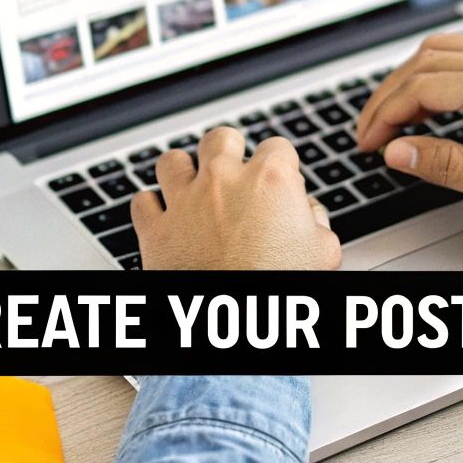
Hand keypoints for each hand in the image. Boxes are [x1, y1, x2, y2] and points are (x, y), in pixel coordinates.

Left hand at [133, 128, 342, 269]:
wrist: (236, 323)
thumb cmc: (280, 286)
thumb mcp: (321, 253)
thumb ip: (316, 222)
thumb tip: (310, 214)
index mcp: (269, 181)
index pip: (278, 147)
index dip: (280, 164)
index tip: (280, 181)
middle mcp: (223, 181)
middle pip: (220, 139)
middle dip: (228, 150)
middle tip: (234, 170)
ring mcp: (184, 202)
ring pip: (172, 161)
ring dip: (182, 170)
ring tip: (191, 185)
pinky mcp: (155, 229)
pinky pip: (141, 203)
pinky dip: (151, 208)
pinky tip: (163, 217)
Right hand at [355, 33, 462, 232]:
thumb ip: (450, 166)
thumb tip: (400, 152)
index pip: (424, 87)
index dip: (386, 115)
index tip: (368, 142)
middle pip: (430, 60)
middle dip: (390, 95)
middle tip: (370, 131)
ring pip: (452, 49)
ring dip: (415, 77)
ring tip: (396, 114)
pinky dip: (445, 72)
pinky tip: (440, 99)